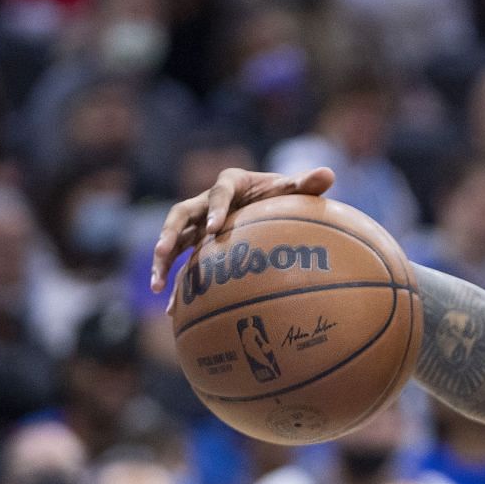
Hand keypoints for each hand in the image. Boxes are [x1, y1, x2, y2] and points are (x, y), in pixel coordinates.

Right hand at [150, 166, 334, 291]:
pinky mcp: (198, 243)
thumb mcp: (293, 189)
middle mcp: (207, 201)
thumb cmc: (283, 194)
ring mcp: (199, 223)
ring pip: (174, 239)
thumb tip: (328, 173)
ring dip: (163, 260)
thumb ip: (307, 184)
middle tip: (161, 251)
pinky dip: (177, 285)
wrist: (272, 203)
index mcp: (231, 183)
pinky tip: (172, 310)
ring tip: (156, 285)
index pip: (219, 192)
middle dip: (170, 233)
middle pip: (181, 214)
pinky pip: (182, 263)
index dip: (214, 208)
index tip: (214, 228)